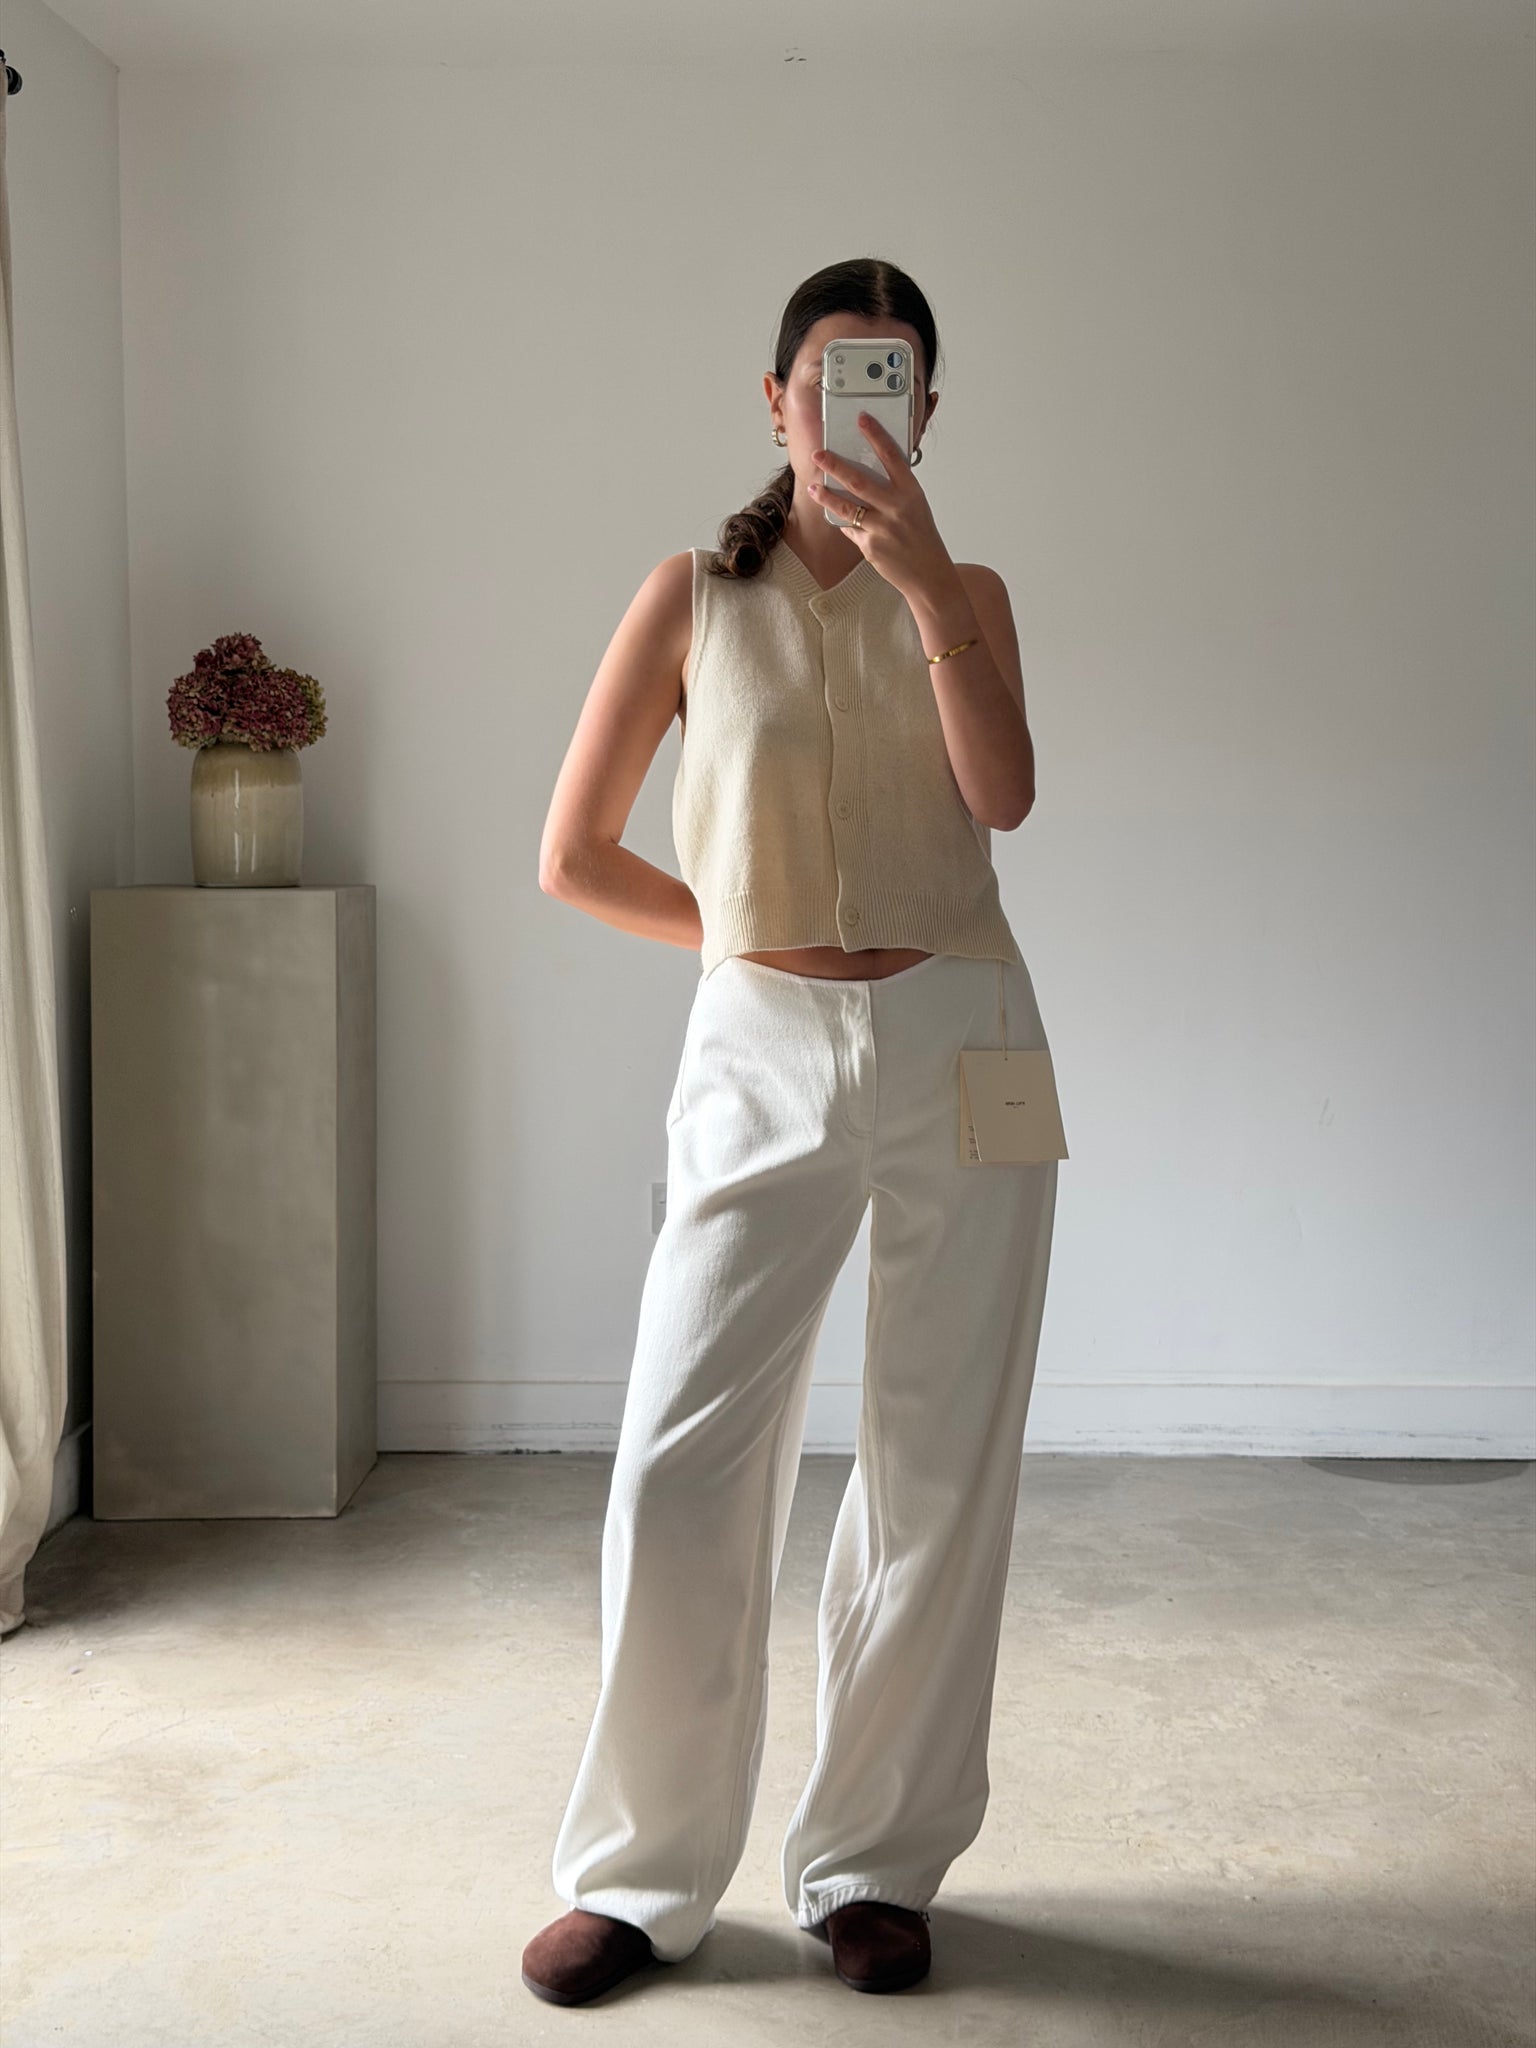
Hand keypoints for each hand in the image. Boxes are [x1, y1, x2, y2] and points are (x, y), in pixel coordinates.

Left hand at [806, 413, 954, 597]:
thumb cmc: (922, 537)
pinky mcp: (870, 548)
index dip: (876, 435)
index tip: (861, 418)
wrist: (929, 575)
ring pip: (846, 507)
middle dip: (835, 465)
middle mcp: (897, 508)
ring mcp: (883, 529)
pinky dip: (844, 523)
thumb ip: (894, 491)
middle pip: (859, 481)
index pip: (891, 456)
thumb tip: (865, 475)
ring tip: (813, 487)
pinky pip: (850, 529)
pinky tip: (840, 519)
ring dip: (826, 496)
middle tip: (818, 454)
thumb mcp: (915, 507)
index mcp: (911, 492)